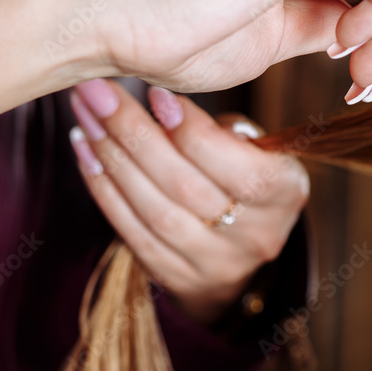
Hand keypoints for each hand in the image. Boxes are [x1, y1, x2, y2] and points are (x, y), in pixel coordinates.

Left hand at [67, 78, 308, 323]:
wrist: (241, 246)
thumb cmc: (244, 175)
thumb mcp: (256, 149)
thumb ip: (222, 130)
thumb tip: (164, 104)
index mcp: (285, 194)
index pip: (238, 166)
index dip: (191, 130)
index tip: (154, 93)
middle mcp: (257, 235)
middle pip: (186, 185)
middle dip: (134, 134)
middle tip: (97, 94)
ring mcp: (217, 263)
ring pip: (154, 210)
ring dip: (112, 159)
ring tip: (85, 119)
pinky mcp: (178, 277)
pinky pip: (133, 232)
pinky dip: (105, 190)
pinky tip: (87, 154)